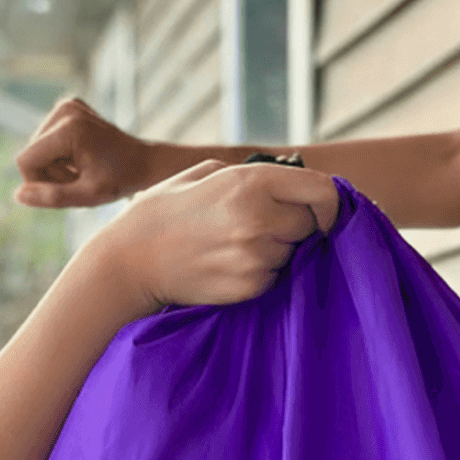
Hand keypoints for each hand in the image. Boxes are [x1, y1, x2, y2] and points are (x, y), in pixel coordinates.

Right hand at [16, 96, 150, 206]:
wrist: (146, 161)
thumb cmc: (122, 180)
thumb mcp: (89, 196)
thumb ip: (53, 197)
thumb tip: (18, 195)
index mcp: (68, 128)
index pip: (25, 161)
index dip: (39, 183)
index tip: (67, 188)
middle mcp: (65, 110)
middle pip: (30, 154)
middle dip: (50, 174)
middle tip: (81, 179)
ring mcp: (67, 105)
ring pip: (37, 148)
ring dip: (55, 166)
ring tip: (84, 169)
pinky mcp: (69, 107)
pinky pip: (47, 139)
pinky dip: (61, 154)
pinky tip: (82, 157)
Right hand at [93, 159, 338, 313]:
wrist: (130, 261)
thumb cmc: (165, 212)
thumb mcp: (206, 173)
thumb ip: (253, 172)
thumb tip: (293, 178)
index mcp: (251, 182)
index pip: (322, 190)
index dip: (329, 202)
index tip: (321, 212)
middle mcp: (259, 218)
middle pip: (310, 224)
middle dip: (296, 225)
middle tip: (263, 225)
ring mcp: (256, 256)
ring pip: (292, 253)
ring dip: (276, 249)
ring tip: (235, 244)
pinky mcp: (250, 287)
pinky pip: (274, 277)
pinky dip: (260, 272)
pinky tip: (227, 264)